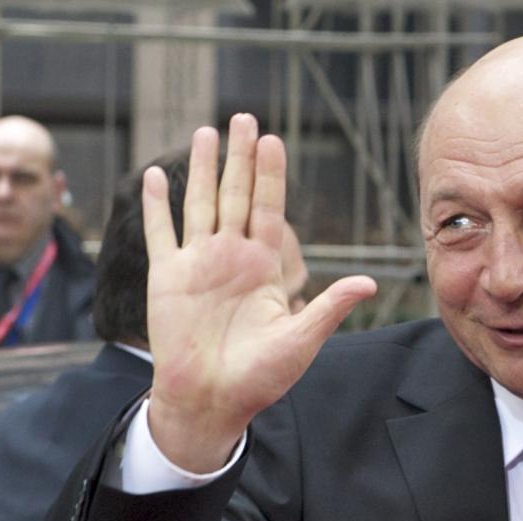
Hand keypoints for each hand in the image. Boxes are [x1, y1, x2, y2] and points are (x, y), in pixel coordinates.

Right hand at [142, 114, 376, 471]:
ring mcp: (198, 264)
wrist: (211, 401)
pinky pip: (160, 233)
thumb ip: (328, 307)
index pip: (269, 208)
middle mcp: (231, 256)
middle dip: (239, 157)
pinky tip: (153, 176)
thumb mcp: (300, 340)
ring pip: (199, 204)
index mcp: (264, 266)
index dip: (270, 174)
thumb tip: (369, 283)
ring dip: (201, 169)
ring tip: (205, 133)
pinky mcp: (167, 277)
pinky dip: (156, 205)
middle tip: (243, 117)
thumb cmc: (259, 378)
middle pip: (236, 195)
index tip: (272, 139)